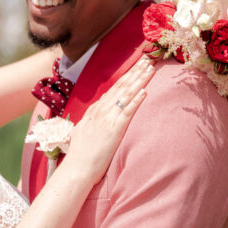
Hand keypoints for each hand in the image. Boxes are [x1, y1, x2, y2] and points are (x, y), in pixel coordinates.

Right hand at [65, 58, 152, 179]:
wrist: (76, 168)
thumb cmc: (80, 154)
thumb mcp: (83, 131)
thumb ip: (92, 119)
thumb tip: (98, 113)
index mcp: (95, 110)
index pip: (114, 88)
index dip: (127, 76)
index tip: (137, 65)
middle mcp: (101, 110)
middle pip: (121, 86)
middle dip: (135, 71)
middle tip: (148, 58)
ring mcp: (108, 118)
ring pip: (126, 95)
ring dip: (139, 80)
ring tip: (150, 68)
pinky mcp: (115, 130)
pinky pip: (128, 112)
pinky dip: (136, 101)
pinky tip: (145, 92)